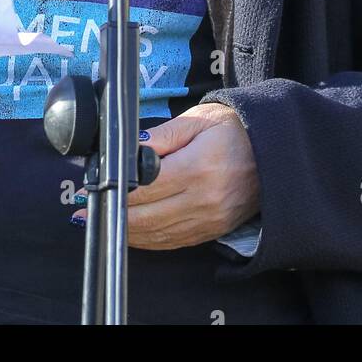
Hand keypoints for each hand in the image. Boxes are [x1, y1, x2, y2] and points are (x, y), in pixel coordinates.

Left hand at [72, 102, 260, 248]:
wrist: (276, 152)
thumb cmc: (237, 129)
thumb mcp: (200, 119)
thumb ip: (163, 136)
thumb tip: (131, 149)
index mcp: (198, 168)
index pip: (145, 185)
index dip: (115, 186)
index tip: (93, 184)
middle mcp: (203, 200)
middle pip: (145, 216)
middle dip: (112, 210)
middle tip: (85, 203)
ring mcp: (208, 221)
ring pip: (155, 234)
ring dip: (124, 228)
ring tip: (97, 217)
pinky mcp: (212, 231)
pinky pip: (172, 242)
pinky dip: (146, 240)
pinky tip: (129, 230)